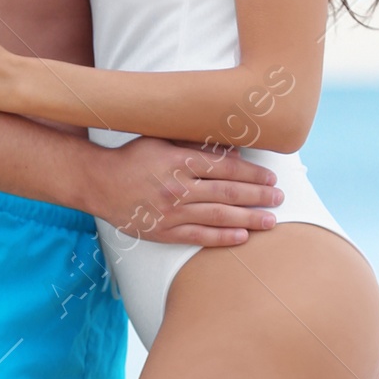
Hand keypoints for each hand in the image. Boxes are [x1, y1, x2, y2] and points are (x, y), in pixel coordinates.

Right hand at [91, 137, 282, 246]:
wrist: (98, 183)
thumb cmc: (132, 158)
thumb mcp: (162, 140)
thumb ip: (196, 145)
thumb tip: (232, 151)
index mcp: (179, 161)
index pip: (225, 167)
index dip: (252, 173)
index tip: (271, 177)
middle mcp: (177, 187)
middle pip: (227, 192)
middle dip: (258, 196)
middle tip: (280, 198)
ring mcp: (171, 212)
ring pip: (218, 216)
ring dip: (248, 218)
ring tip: (271, 221)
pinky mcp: (163, 231)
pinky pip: (198, 236)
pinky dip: (223, 237)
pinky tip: (243, 237)